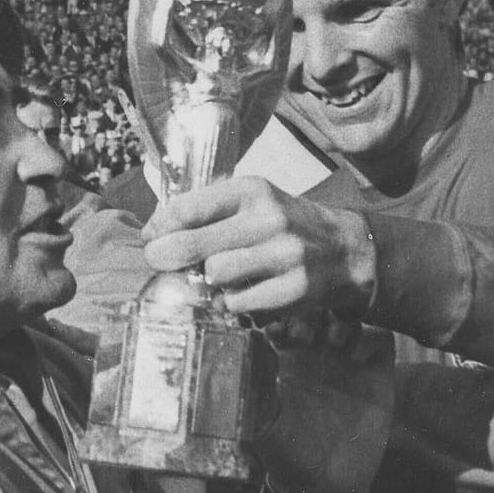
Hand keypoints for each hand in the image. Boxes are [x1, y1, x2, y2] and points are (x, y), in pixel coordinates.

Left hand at [141, 177, 375, 318]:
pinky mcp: (294, 288)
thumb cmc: (285, 224)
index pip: (188, 207)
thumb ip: (211, 210)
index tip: (150, 237)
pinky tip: (238, 294)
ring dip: (208, 280)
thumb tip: (156, 230)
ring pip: (215, 274)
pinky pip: (238, 302)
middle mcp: (269, 218)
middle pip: (192, 244)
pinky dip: (231, 302)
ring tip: (215, 278)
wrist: (343, 249)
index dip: (159, 226)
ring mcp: (284, 254)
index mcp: (253, 190)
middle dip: (166, 256)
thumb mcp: (254, 202)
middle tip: (159, 262)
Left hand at [254, 311, 393, 492]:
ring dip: (340, 319)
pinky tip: (357, 358)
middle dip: (311, 309)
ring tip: (333, 343)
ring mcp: (345, 358)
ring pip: (347, 313)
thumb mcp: (260, 423)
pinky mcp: (375, 372)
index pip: (279, 309)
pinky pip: (379, 337)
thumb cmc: (285, 453)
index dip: (276, 311)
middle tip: (305, 333)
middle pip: (316, 302)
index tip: (274, 328)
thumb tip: (237, 359)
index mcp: (282, 354)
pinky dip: (369, 338)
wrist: (327, 485)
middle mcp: (314, 350)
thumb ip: (251, 391)